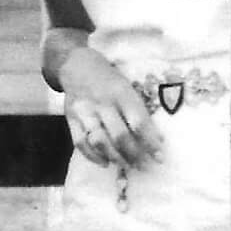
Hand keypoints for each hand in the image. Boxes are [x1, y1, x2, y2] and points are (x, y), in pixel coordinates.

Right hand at [57, 46, 162, 168]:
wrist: (76, 64)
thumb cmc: (108, 78)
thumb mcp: (127, 86)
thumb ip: (137, 110)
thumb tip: (155, 138)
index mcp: (122, 92)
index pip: (138, 122)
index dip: (150, 143)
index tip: (159, 157)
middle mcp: (103, 102)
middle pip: (119, 136)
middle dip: (134, 155)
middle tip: (143, 166)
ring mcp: (85, 111)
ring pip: (100, 141)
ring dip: (115, 158)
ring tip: (126, 165)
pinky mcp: (71, 118)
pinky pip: (80, 142)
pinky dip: (93, 156)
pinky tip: (105, 162)